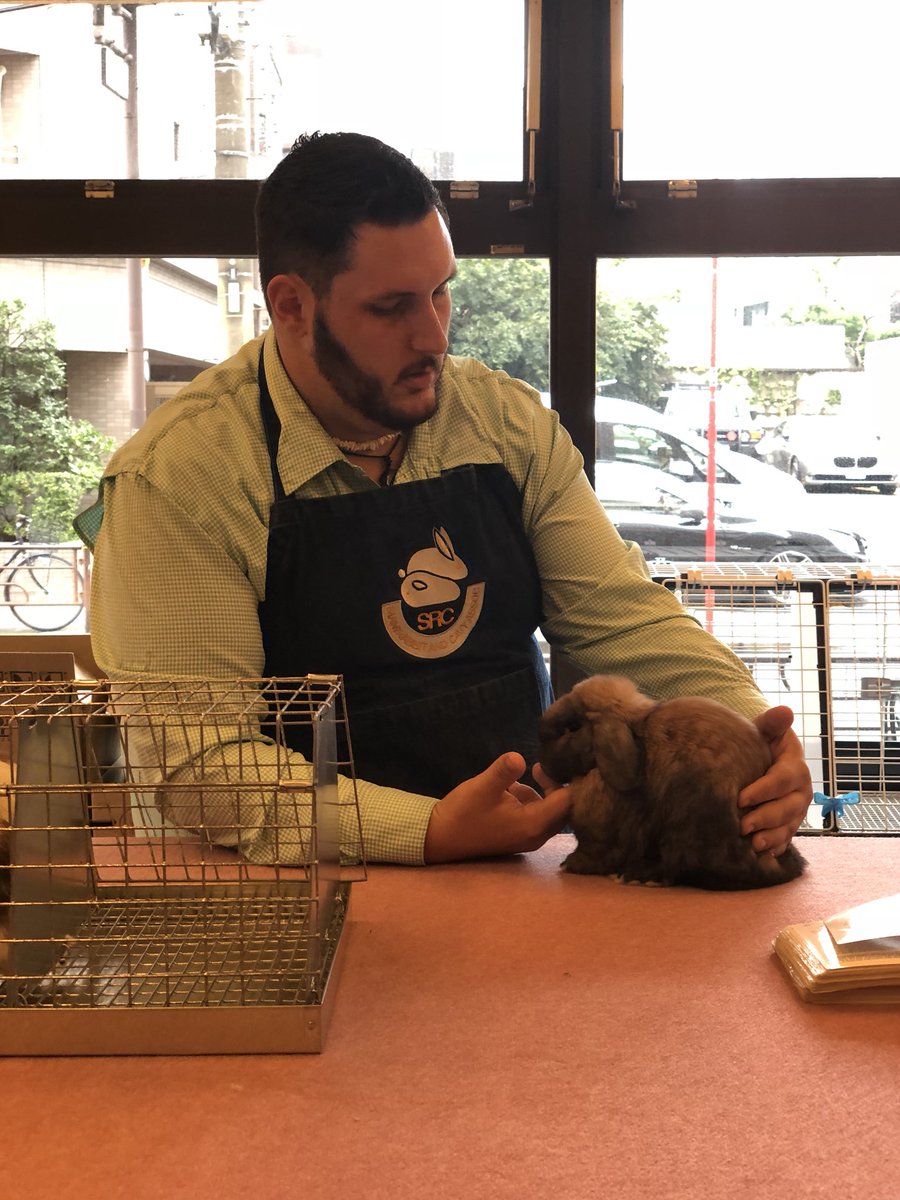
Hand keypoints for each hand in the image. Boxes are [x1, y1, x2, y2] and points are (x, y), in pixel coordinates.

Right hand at [423, 752, 571, 863]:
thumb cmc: (463, 813)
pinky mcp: (519, 836)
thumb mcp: (483, 787)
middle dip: (556, 785)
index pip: (569, 801)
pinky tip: (510, 791)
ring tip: (520, 778)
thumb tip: (520, 756)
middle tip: (541, 765)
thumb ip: (504, 771)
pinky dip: (530, 800)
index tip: (558, 761)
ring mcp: (528, 838)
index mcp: (533, 824)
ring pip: (549, 811)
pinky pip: (536, 815)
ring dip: (540, 791)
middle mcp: (536, 835)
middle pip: (564, 808)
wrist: (440, 838)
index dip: (569, 780)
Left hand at [738, 705, 811, 856]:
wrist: (764, 759)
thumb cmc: (760, 743)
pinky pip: (786, 839)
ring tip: (752, 845)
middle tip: (742, 826)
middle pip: (787, 808)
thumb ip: (771, 723)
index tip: (740, 798)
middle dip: (765, 818)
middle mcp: (801, 792)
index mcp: (795, 768)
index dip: (763, 790)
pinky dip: (775, 847)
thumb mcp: (765, 731)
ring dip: (771, 837)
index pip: (782, 780)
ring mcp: (796, 811)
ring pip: (788, 827)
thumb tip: (785, 710)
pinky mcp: (789, 825)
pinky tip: (763, 855)